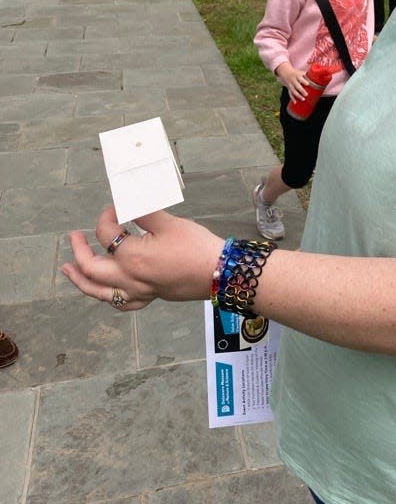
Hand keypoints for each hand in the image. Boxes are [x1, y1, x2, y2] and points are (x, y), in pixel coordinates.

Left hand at [62, 206, 224, 310]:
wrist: (219, 273)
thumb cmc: (195, 247)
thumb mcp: (168, 222)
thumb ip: (142, 211)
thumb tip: (126, 201)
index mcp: (131, 256)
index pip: (107, 233)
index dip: (108, 216)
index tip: (116, 206)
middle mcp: (129, 277)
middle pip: (91, 267)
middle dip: (79, 250)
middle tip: (74, 236)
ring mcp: (138, 290)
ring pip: (99, 291)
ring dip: (81, 280)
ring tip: (68, 270)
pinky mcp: (150, 296)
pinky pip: (121, 303)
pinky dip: (108, 296)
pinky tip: (105, 290)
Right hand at [275, 62, 308, 100]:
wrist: (285, 72)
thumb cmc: (297, 73)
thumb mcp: (301, 73)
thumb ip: (308, 76)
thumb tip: (318, 78)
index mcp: (297, 76)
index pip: (300, 79)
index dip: (304, 81)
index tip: (308, 84)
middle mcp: (293, 80)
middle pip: (297, 86)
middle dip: (301, 90)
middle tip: (306, 94)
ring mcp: (290, 85)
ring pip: (293, 91)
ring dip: (298, 96)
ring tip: (303, 99)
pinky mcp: (289, 88)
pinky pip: (290, 94)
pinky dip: (292, 98)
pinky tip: (295, 103)